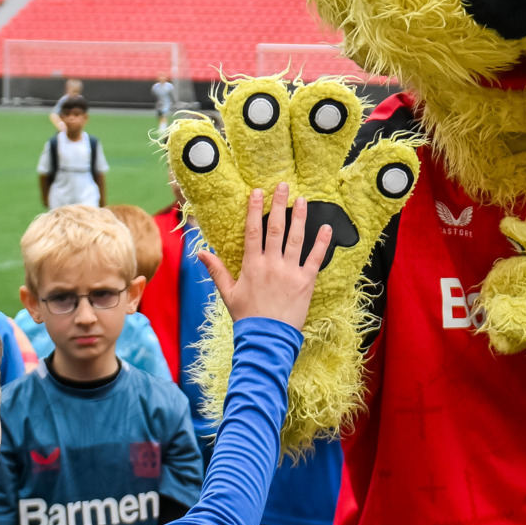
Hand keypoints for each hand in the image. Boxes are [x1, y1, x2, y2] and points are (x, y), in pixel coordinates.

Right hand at [201, 184, 329, 329]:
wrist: (266, 338)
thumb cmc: (246, 316)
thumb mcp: (227, 293)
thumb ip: (216, 270)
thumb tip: (199, 252)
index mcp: (252, 265)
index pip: (253, 231)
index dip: (255, 209)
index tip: (258, 191)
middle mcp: (271, 264)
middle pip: (275, 228)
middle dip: (279, 205)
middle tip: (284, 186)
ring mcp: (289, 272)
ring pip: (296, 239)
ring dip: (299, 218)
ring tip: (302, 200)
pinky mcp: (306, 282)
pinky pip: (315, 259)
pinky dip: (322, 243)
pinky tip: (326, 228)